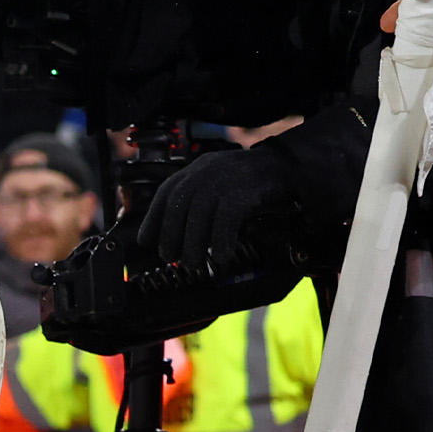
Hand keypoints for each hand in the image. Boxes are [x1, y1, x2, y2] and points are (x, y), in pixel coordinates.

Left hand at [134, 146, 291, 270]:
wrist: (287, 167)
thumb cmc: (250, 185)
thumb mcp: (218, 187)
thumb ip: (198, 204)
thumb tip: (178, 237)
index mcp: (195, 171)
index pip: (166, 194)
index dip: (153, 219)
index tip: (145, 242)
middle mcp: (204, 172)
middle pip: (178, 206)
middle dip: (170, 235)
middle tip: (169, 258)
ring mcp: (224, 180)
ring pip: (199, 215)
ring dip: (193, 244)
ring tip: (192, 264)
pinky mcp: (244, 191)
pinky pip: (227, 219)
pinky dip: (221, 240)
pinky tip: (221, 256)